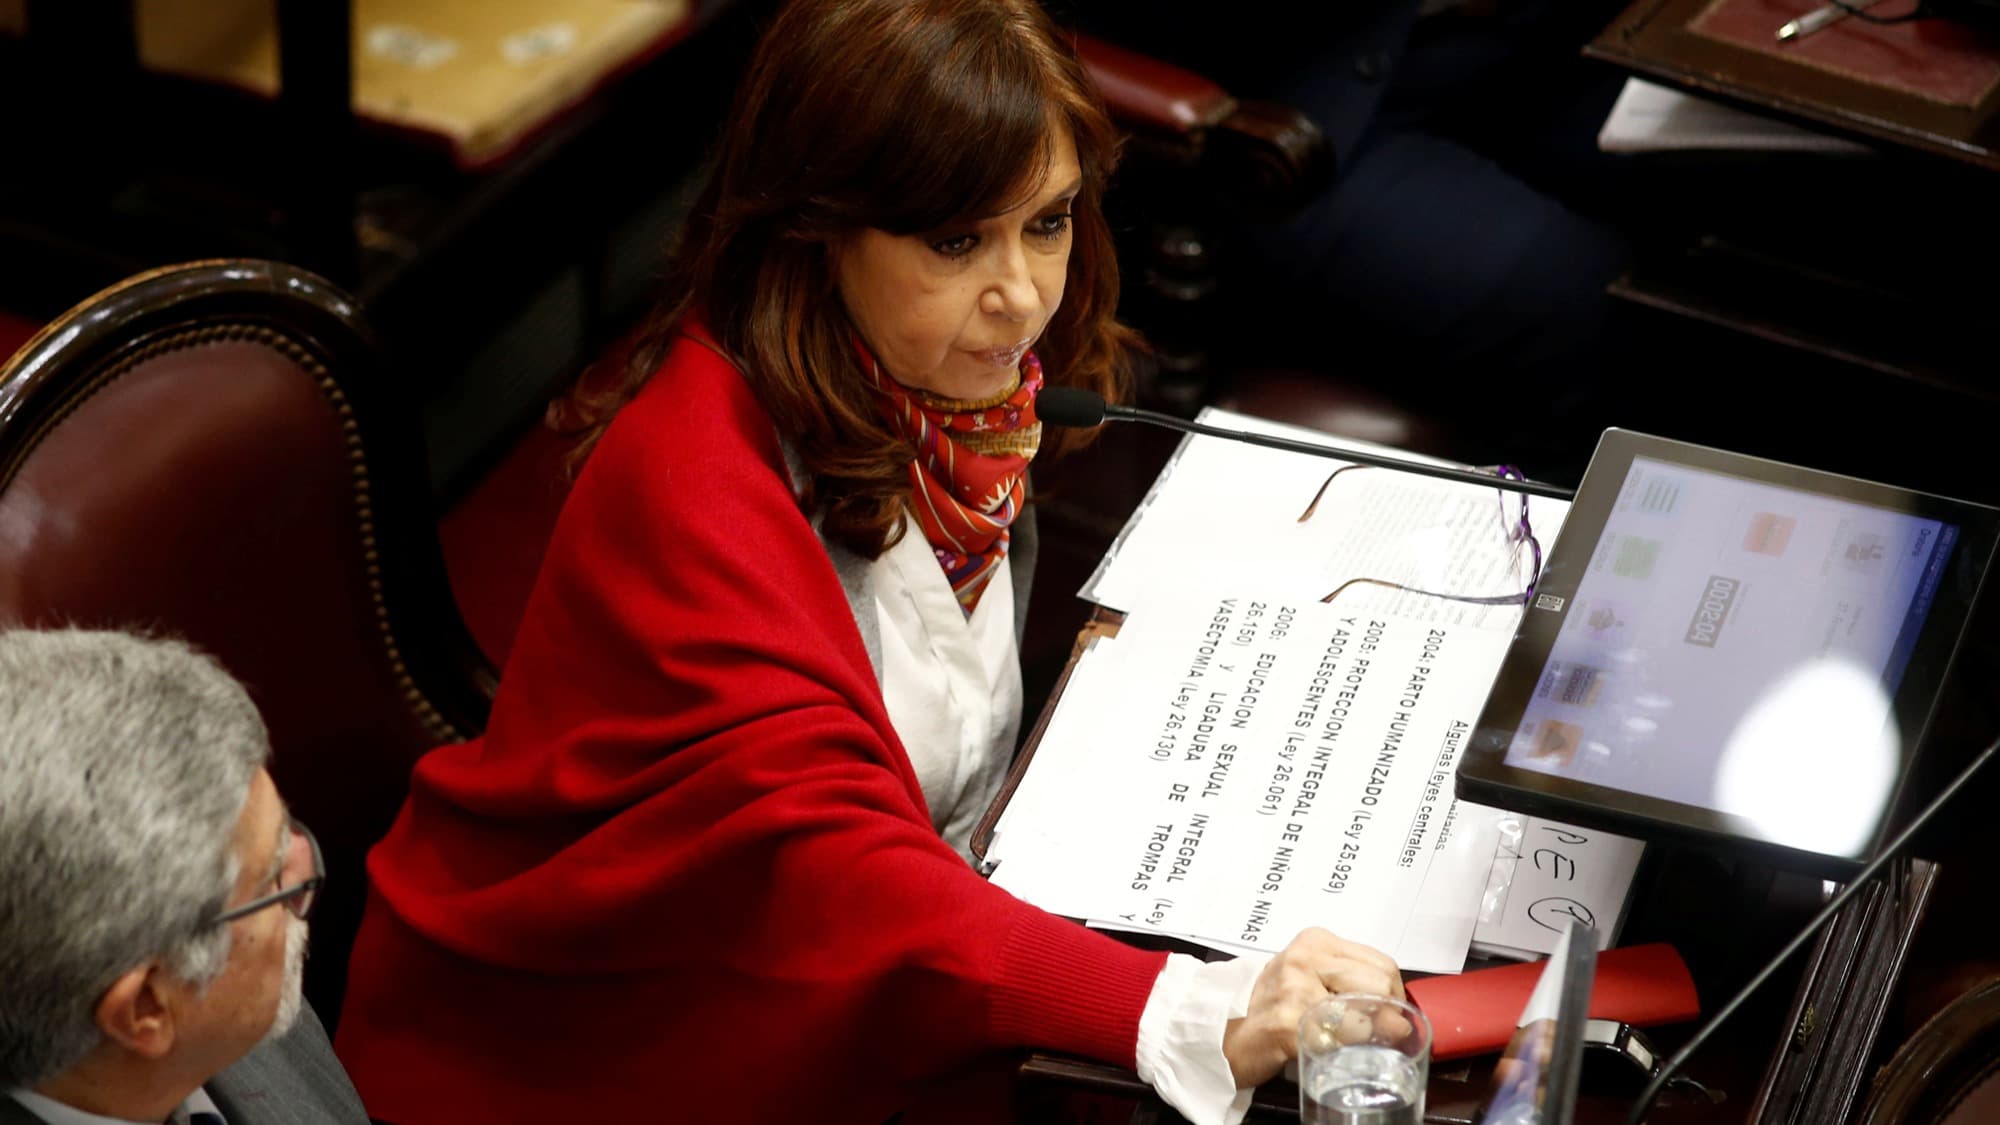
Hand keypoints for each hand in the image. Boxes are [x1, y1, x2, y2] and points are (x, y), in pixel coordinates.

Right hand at [1221, 927, 1405, 1088]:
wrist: (1228, 1034)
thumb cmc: (1274, 1008)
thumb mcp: (1312, 979)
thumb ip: (1352, 984)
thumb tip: (1399, 1016)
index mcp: (1315, 942)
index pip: (1381, 963)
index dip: (1393, 994)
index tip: (1387, 1014)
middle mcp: (1304, 958)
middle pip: (1379, 984)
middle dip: (1387, 1014)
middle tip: (1377, 1033)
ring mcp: (1295, 989)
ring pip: (1364, 1010)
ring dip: (1368, 1034)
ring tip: (1353, 1042)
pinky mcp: (1288, 1023)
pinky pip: (1339, 1039)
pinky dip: (1345, 1051)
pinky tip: (1332, 1051)